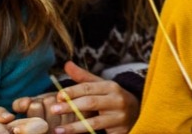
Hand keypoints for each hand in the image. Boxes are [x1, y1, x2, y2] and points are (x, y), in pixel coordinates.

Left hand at [14, 62, 136, 132]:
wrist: (137, 112)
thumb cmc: (112, 98)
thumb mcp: (101, 85)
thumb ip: (83, 77)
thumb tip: (66, 64)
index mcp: (111, 87)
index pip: (89, 87)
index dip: (72, 91)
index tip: (58, 96)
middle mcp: (117, 100)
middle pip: (91, 103)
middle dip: (71, 106)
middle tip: (54, 109)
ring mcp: (120, 117)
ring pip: (95, 122)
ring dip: (75, 127)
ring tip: (58, 130)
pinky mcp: (121, 131)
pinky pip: (102, 133)